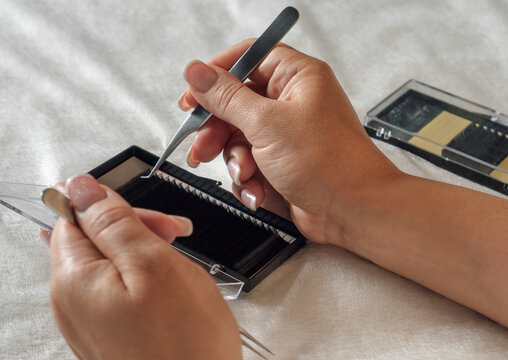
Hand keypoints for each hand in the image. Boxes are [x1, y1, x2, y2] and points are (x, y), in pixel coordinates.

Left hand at [49, 175, 241, 359]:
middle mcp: (72, 302)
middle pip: (92, 239)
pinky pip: (118, 288)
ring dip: (144, 251)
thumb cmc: (185, 343)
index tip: (150, 217)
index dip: (113, 207)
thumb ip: (113, 221)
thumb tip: (79, 185)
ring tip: (177, 264)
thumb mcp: (154, 263)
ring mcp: (90, 320)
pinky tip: (169, 286)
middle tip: (173, 236)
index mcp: (74, 280)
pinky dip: (145, 278)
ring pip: (109, 262)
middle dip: (134, 229)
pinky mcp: (109, 331)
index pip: (73, 216)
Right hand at [179, 39, 400, 243]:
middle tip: (203, 145)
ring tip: (245, 174)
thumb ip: (227, 98)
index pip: (248, 58)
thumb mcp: (268, 124)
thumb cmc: (329, 163)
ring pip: (238, 136)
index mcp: (296, 77)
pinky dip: (248, 177)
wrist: (353, 211)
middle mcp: (291, 102)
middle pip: (236, 102)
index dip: (217, 74)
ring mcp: (286, 133)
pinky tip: (257, 189)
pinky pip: (249, 161)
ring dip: (235, 159)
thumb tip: (197, 73)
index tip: (194, 94)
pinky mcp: (281, 161)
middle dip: (218, 128)